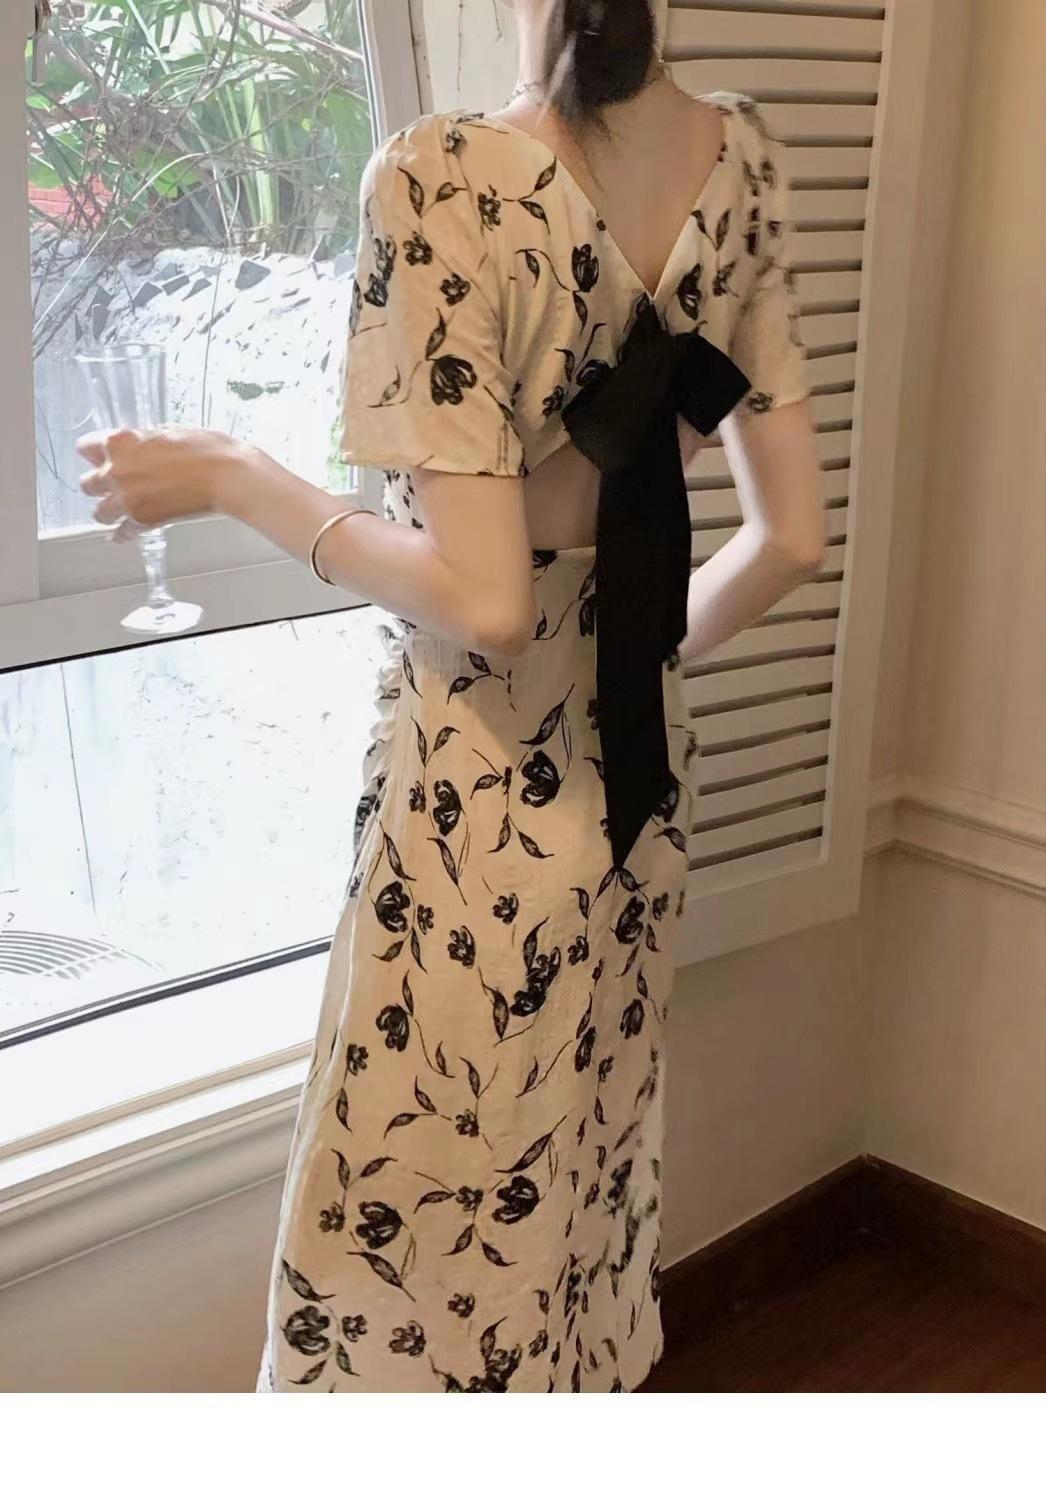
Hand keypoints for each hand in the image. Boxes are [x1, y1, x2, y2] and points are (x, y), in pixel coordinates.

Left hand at [77, 425, 243, 530]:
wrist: (226, 475)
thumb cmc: (207, 450)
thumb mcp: (168, 431)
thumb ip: (144, 442)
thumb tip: (141, 448)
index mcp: (120, 442)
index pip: (85, 447)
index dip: (94, 453)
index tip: (98, 458)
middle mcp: (116, 470)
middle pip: (88, 484)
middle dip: (99, 485)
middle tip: (109, 487)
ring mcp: (127, 498)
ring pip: (99, 512)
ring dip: (107, 512)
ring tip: (114, 513)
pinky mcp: (143, 520)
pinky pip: (122, 533)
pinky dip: (123, 535)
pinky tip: (123, 534)